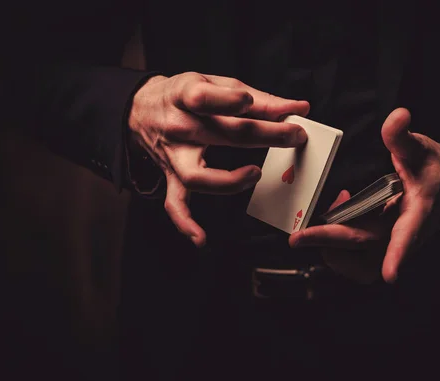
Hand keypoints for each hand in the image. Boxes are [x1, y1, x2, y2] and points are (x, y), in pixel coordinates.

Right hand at [129, 72, 309, 246]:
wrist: (140, 109)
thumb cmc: (184, 95)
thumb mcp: (215, 82)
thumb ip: (259, 98)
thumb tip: (299, 109)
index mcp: (185, 95)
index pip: (204, 98)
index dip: (227, 100)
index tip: (249, 101)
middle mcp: (178, 127)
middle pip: (222, 135)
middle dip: (265, 135)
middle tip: (294, 136)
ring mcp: (174, 156)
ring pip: (197, 176)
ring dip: (229, 180)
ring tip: (255, 174)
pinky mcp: (172, 177)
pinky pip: (176, 204)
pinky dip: (186, 223)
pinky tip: (201, 238)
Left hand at [289, 108, 439, 282]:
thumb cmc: (433, 167)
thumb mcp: (421, 147)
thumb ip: (403, 135)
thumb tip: (397, 115)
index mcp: (419, 211)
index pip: (409, 234)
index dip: (399, 254)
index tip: (391, 274)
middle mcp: (406, 235)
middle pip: (369, 252)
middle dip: (331, 245)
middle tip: (299, 235)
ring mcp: (394, 246)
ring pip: (361, 266)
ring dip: (334, 251)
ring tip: (323, 219)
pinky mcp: (383, 248)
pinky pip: (356, 261)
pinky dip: (338, 248)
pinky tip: (334, 217)